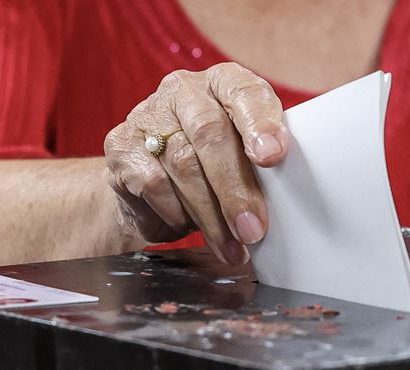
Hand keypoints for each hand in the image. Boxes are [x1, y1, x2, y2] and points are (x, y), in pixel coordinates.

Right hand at [104, 62, 289, 264]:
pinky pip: (153, 185)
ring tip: (232, 247)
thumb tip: (289, 199)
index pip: (245, 92)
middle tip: (252, 230)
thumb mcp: (245, 154)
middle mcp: (183, 90)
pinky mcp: (121, 146)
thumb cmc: (214, 165)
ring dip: (211, 216)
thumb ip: (262, 161)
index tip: (273, 156)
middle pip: (210, 134)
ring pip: (183, 166)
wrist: (149, 181)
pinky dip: (177, 212)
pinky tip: (189, 227)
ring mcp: (148, 115)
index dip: (260, 124)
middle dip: (235, 189)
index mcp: (224, 82)